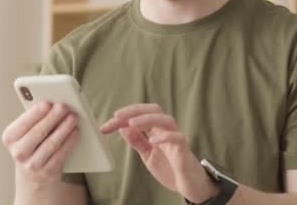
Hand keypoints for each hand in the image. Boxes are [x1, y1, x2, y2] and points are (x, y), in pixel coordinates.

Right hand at [1, 101, 79, 184]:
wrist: (32, 174)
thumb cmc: (31, 145)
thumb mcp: (26, 132)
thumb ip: (35, 118)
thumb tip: (52, 104)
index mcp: (10, 137)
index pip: (23, 123)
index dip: (36, 113)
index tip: (48, 103)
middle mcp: (18, 152)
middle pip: (38, 132)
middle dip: (53, 118)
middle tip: (63, 107)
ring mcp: (32, 164)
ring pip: (51, 144)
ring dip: (64, 128)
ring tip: (72, 117)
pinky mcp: (47, 172)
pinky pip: (60, 154)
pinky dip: (69, 141)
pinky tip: (75, 131)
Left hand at [100, 103, 219, 203]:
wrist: (190, 186)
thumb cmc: (171, 168)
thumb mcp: (148, 155)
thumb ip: (137, 141)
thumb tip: (122, 128)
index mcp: (156, 130)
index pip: (139, 116)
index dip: (122, 118)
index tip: (105, 126)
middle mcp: (167, 131)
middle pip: (153, 110)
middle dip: (134, 110)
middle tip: (117, 116)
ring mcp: (176, 139)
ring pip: (166, 119)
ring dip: (147, 119)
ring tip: (132, 124)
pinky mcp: (185, 150)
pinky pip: (178, 138)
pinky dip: (165, 136)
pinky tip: (153, 140)